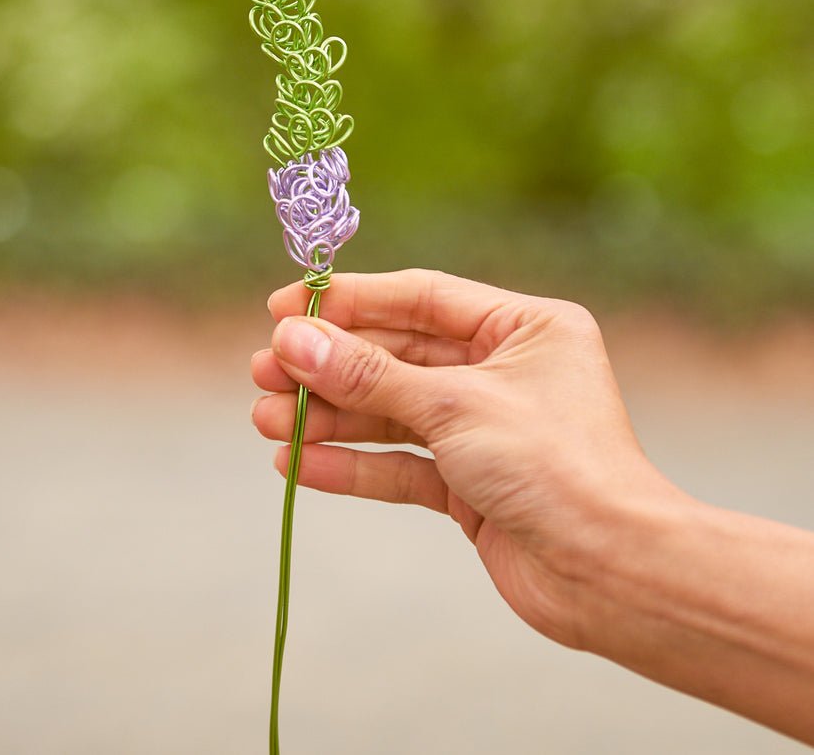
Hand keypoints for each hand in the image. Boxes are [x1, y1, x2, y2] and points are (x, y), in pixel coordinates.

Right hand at [251, 269, 677, 647]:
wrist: (613, 577)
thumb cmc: (554, 467)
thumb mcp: (453, 406)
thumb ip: (368, 374)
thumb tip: (292, 341)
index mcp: (522, 328)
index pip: (419, 298)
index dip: (349, 302)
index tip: (283, 310)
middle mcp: (503, 371)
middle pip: (396, 357)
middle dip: (328, 366)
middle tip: (263, 371)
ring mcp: (485, 429)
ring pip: (391, 412)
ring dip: (328, 417)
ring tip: (265, 421)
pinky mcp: (470, 484)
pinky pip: (401, 464)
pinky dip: (352, 464)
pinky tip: (298, 466)